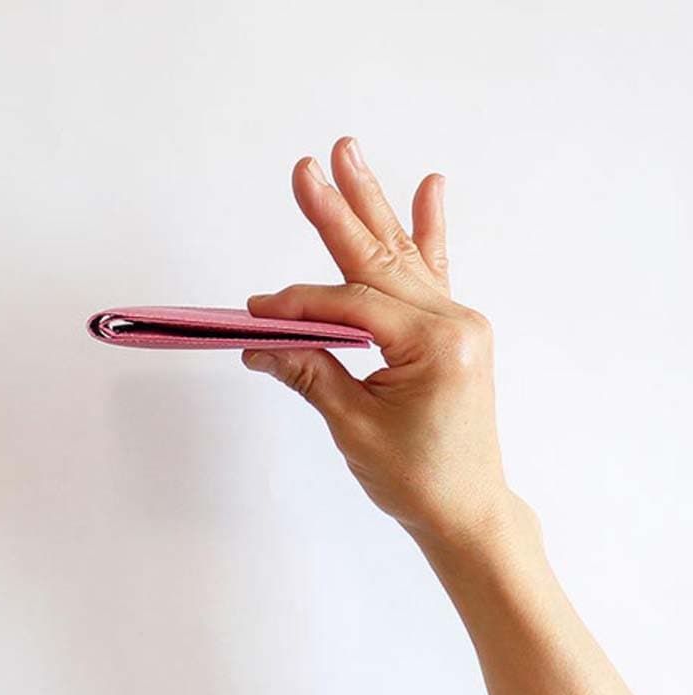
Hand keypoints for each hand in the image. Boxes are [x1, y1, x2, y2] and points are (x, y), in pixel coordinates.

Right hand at [243, 137, 524, 546]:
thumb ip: (310, 371)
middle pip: (379, 261)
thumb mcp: (354, 427)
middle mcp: (453, 322)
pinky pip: (431, 274)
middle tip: (308, 167)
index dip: (298, 305)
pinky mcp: (451, 330)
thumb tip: (260, 340)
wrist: (467, 509)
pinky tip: (429, 189)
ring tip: (349, 156)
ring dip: (370, 208)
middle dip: (338, 213)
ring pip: (401, 258)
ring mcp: (457, 322)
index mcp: (436, 345)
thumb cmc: (418, 479)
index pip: (351, 306)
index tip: (256, 309)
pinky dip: (427, 232)